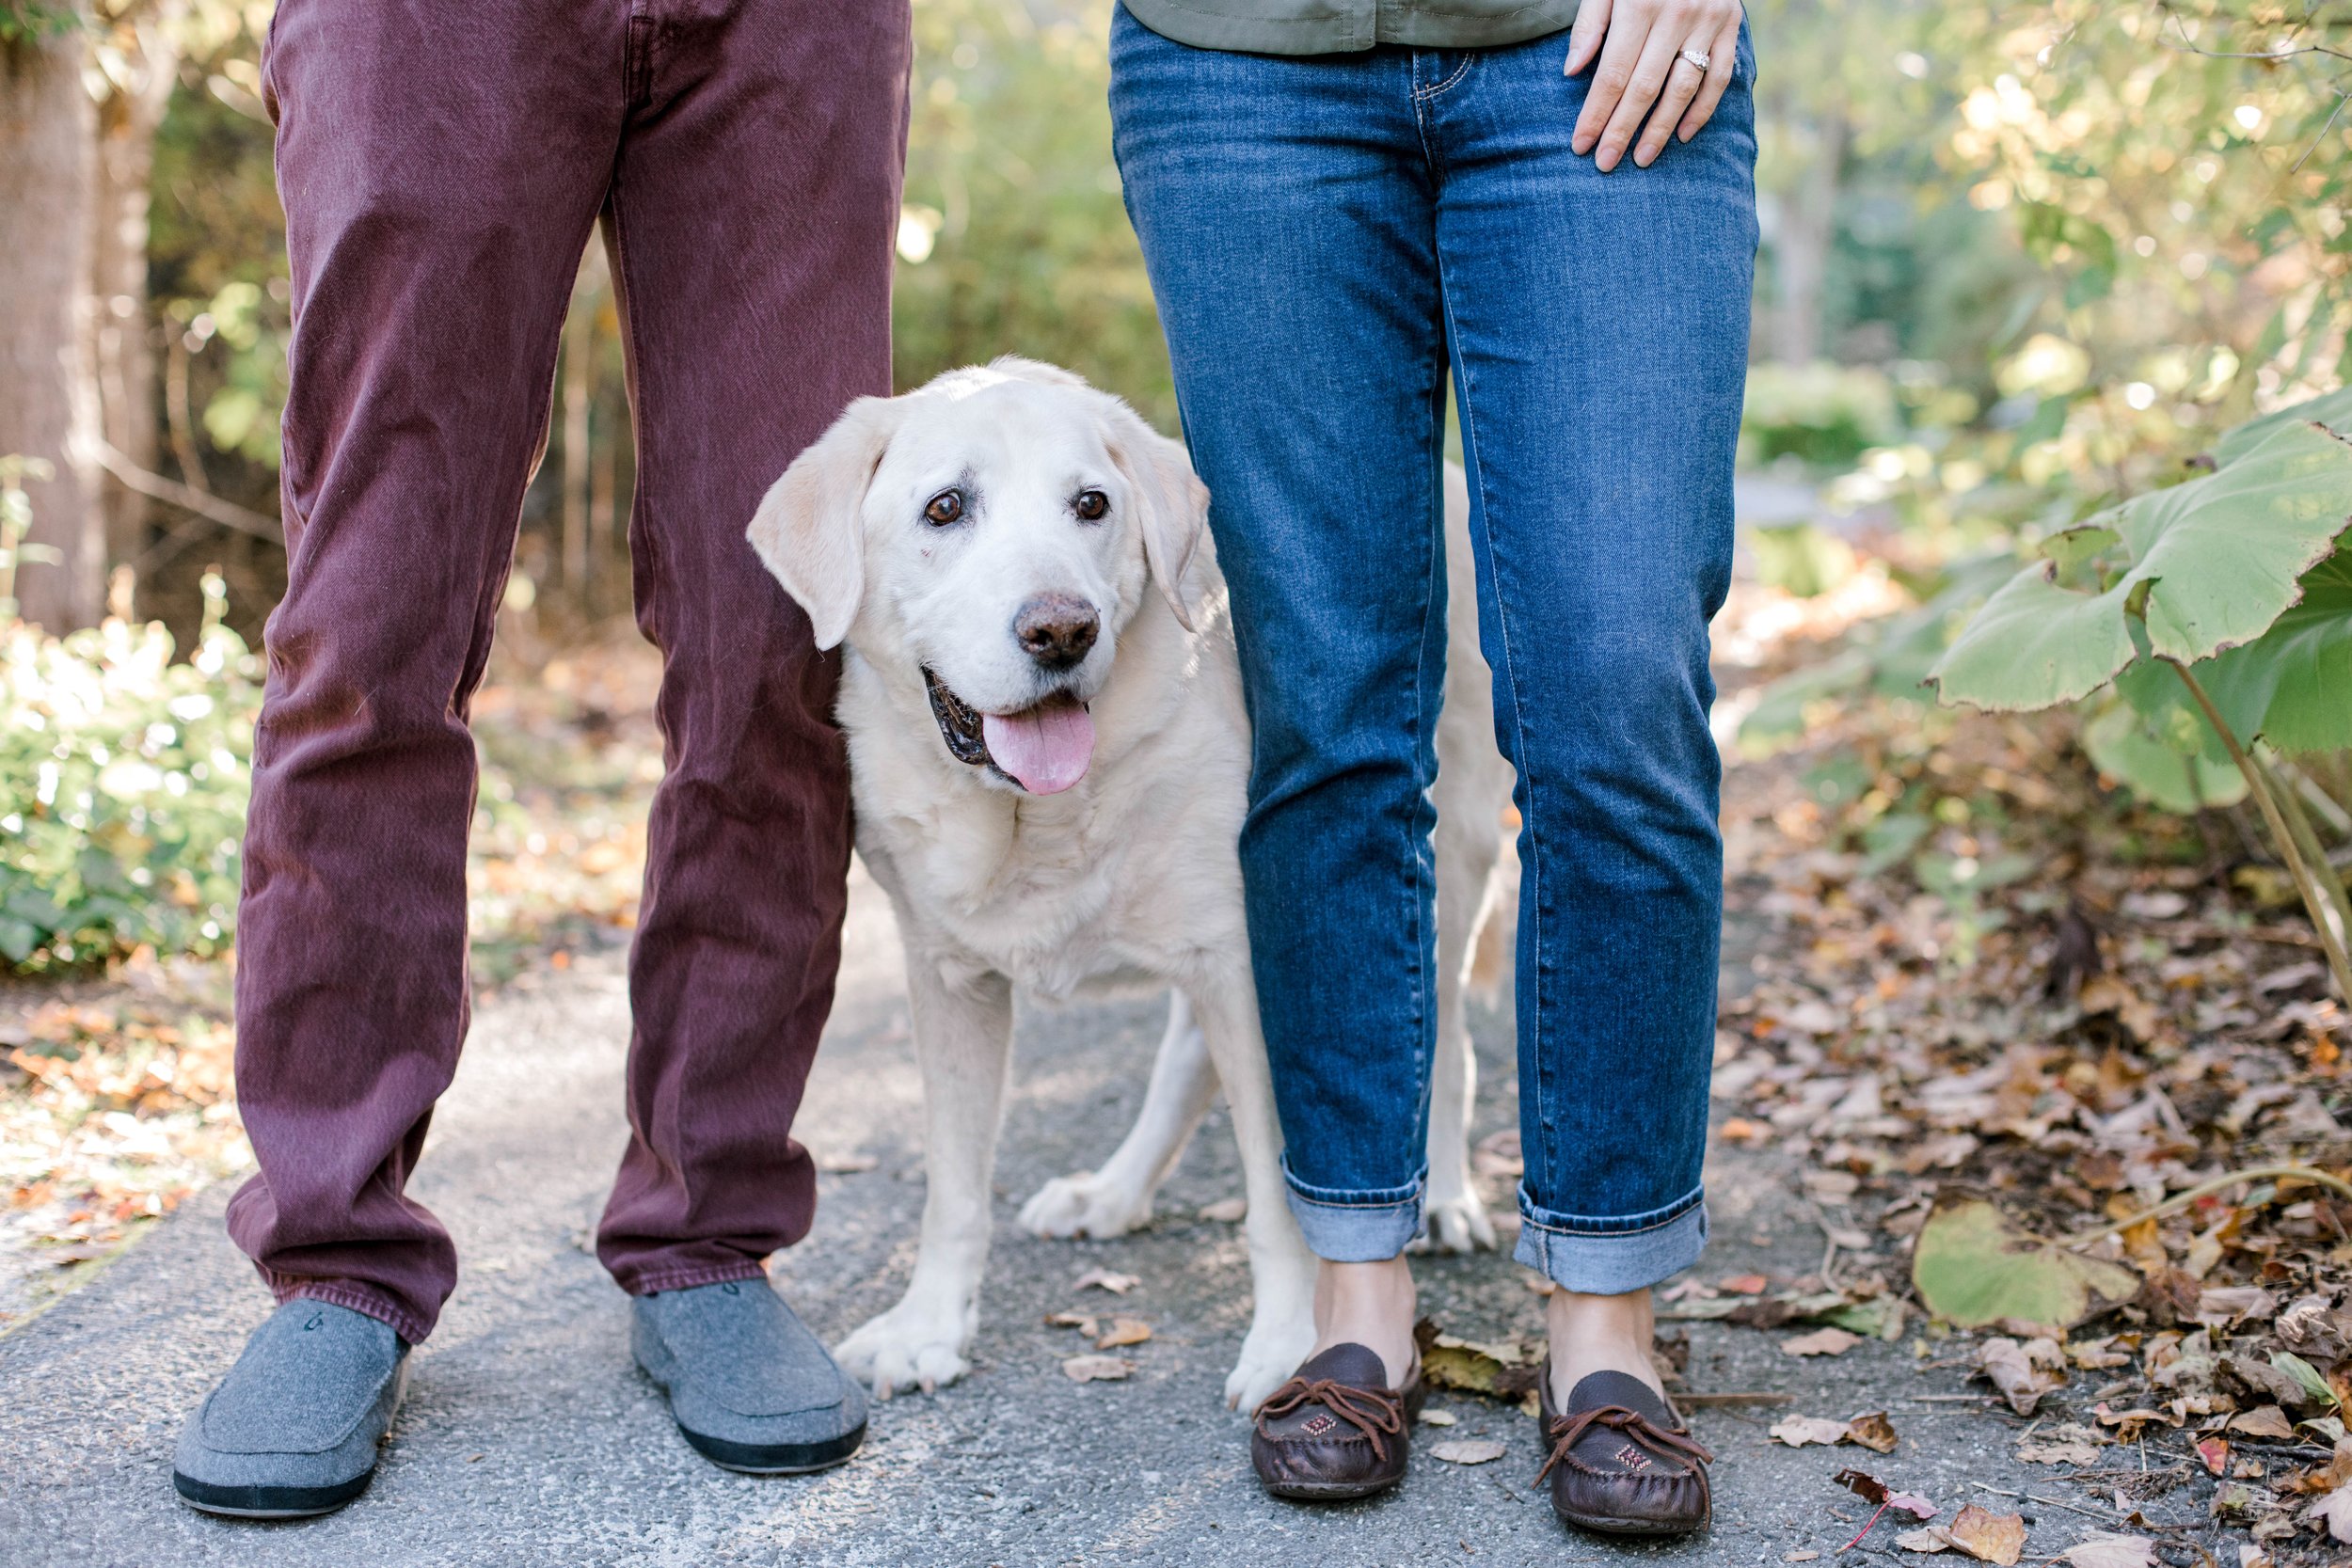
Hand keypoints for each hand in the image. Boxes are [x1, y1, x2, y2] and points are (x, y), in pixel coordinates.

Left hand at [1563, 0, 1741, 171]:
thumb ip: (1590, 24)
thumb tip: (1572, 70)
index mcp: (1640, 5)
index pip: (1613, 74)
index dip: (1596, 113)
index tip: (1581, 144)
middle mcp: (1677, 15)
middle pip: (1645, 88)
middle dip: (1622, 129)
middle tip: (1605, 163)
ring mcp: (1708, 22)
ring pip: (1682, 88)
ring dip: (1661, 128)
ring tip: (1642, 157)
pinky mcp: (1731, 26)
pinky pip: (1719, 77)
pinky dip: (1702, 110)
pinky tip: (1682, 135)